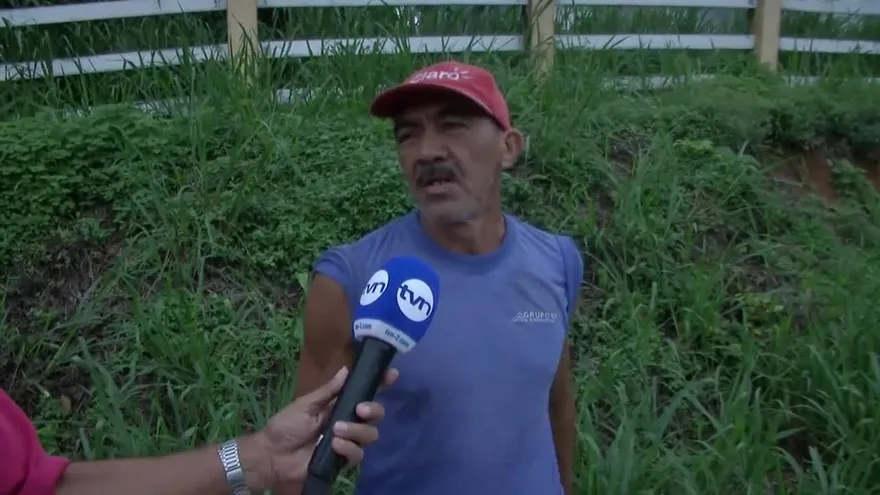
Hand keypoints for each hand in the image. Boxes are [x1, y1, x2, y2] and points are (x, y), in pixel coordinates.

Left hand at [255, 367, 397, 486]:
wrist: (272, 454)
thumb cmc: (286, 426)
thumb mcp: (305, 404)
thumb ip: (328, 391)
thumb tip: (346, 370)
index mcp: (340, 405)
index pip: (365, 393)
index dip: (381, 383)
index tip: (391, 375)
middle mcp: (349, 422)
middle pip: (376, 414)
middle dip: (373, 409)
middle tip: (359, 410)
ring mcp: (348, 442)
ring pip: (371, 434)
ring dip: (356, 430)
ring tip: (336, 431)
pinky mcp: (343, 461)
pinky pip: (358, 454)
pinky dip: (349, 448)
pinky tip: (335, 445)